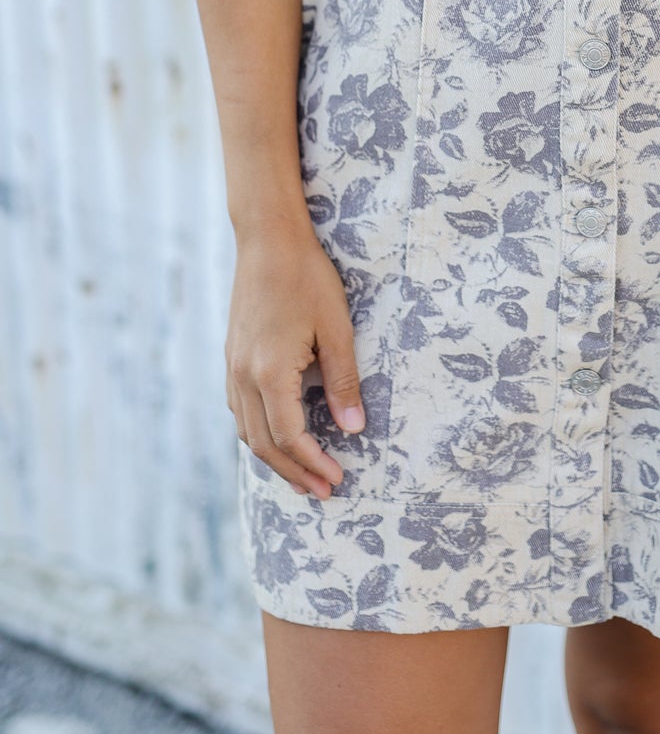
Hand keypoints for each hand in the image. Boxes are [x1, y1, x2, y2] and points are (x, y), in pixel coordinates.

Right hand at [225, 224, 365, 499]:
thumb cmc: (308, 279)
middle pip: (264, 445)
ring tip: (303, 476)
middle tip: (324, 491)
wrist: (267, 241)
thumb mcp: (336, 329)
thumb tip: (354, 430)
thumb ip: (344, 382)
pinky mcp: (231, 358)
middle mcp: (243, 376)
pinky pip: (240, 411)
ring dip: (275, 459)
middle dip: (295, 473)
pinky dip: (259, 434)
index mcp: (269, 372)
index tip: (338, 479)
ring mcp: (232, 368)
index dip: (314, 463)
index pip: (290, 437)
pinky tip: (279, 438)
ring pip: (247, 431)